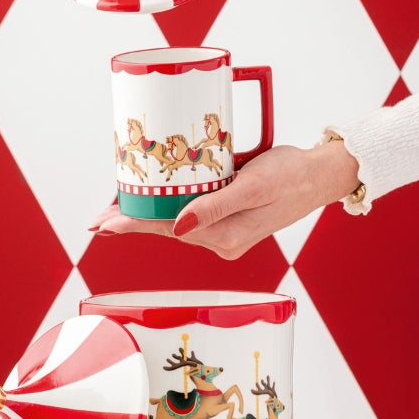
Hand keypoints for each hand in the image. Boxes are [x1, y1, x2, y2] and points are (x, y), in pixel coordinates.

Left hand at [89, 141, 362, 259]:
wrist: (320, 178)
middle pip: (165, 229)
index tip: (103, 224)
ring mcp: (225, 235)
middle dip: (132, 221)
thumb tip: (177, 226)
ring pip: (175, 223)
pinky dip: (170, 208)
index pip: (166, 229)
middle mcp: (222, 241)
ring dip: (149, 214)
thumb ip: (215, 206)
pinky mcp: (229, 224)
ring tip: (117, 208)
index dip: (132, 223)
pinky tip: (154, 200)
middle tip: (98, 217)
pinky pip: (190, 217)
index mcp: (226, 237)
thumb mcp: (253, 186)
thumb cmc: (291, 177)